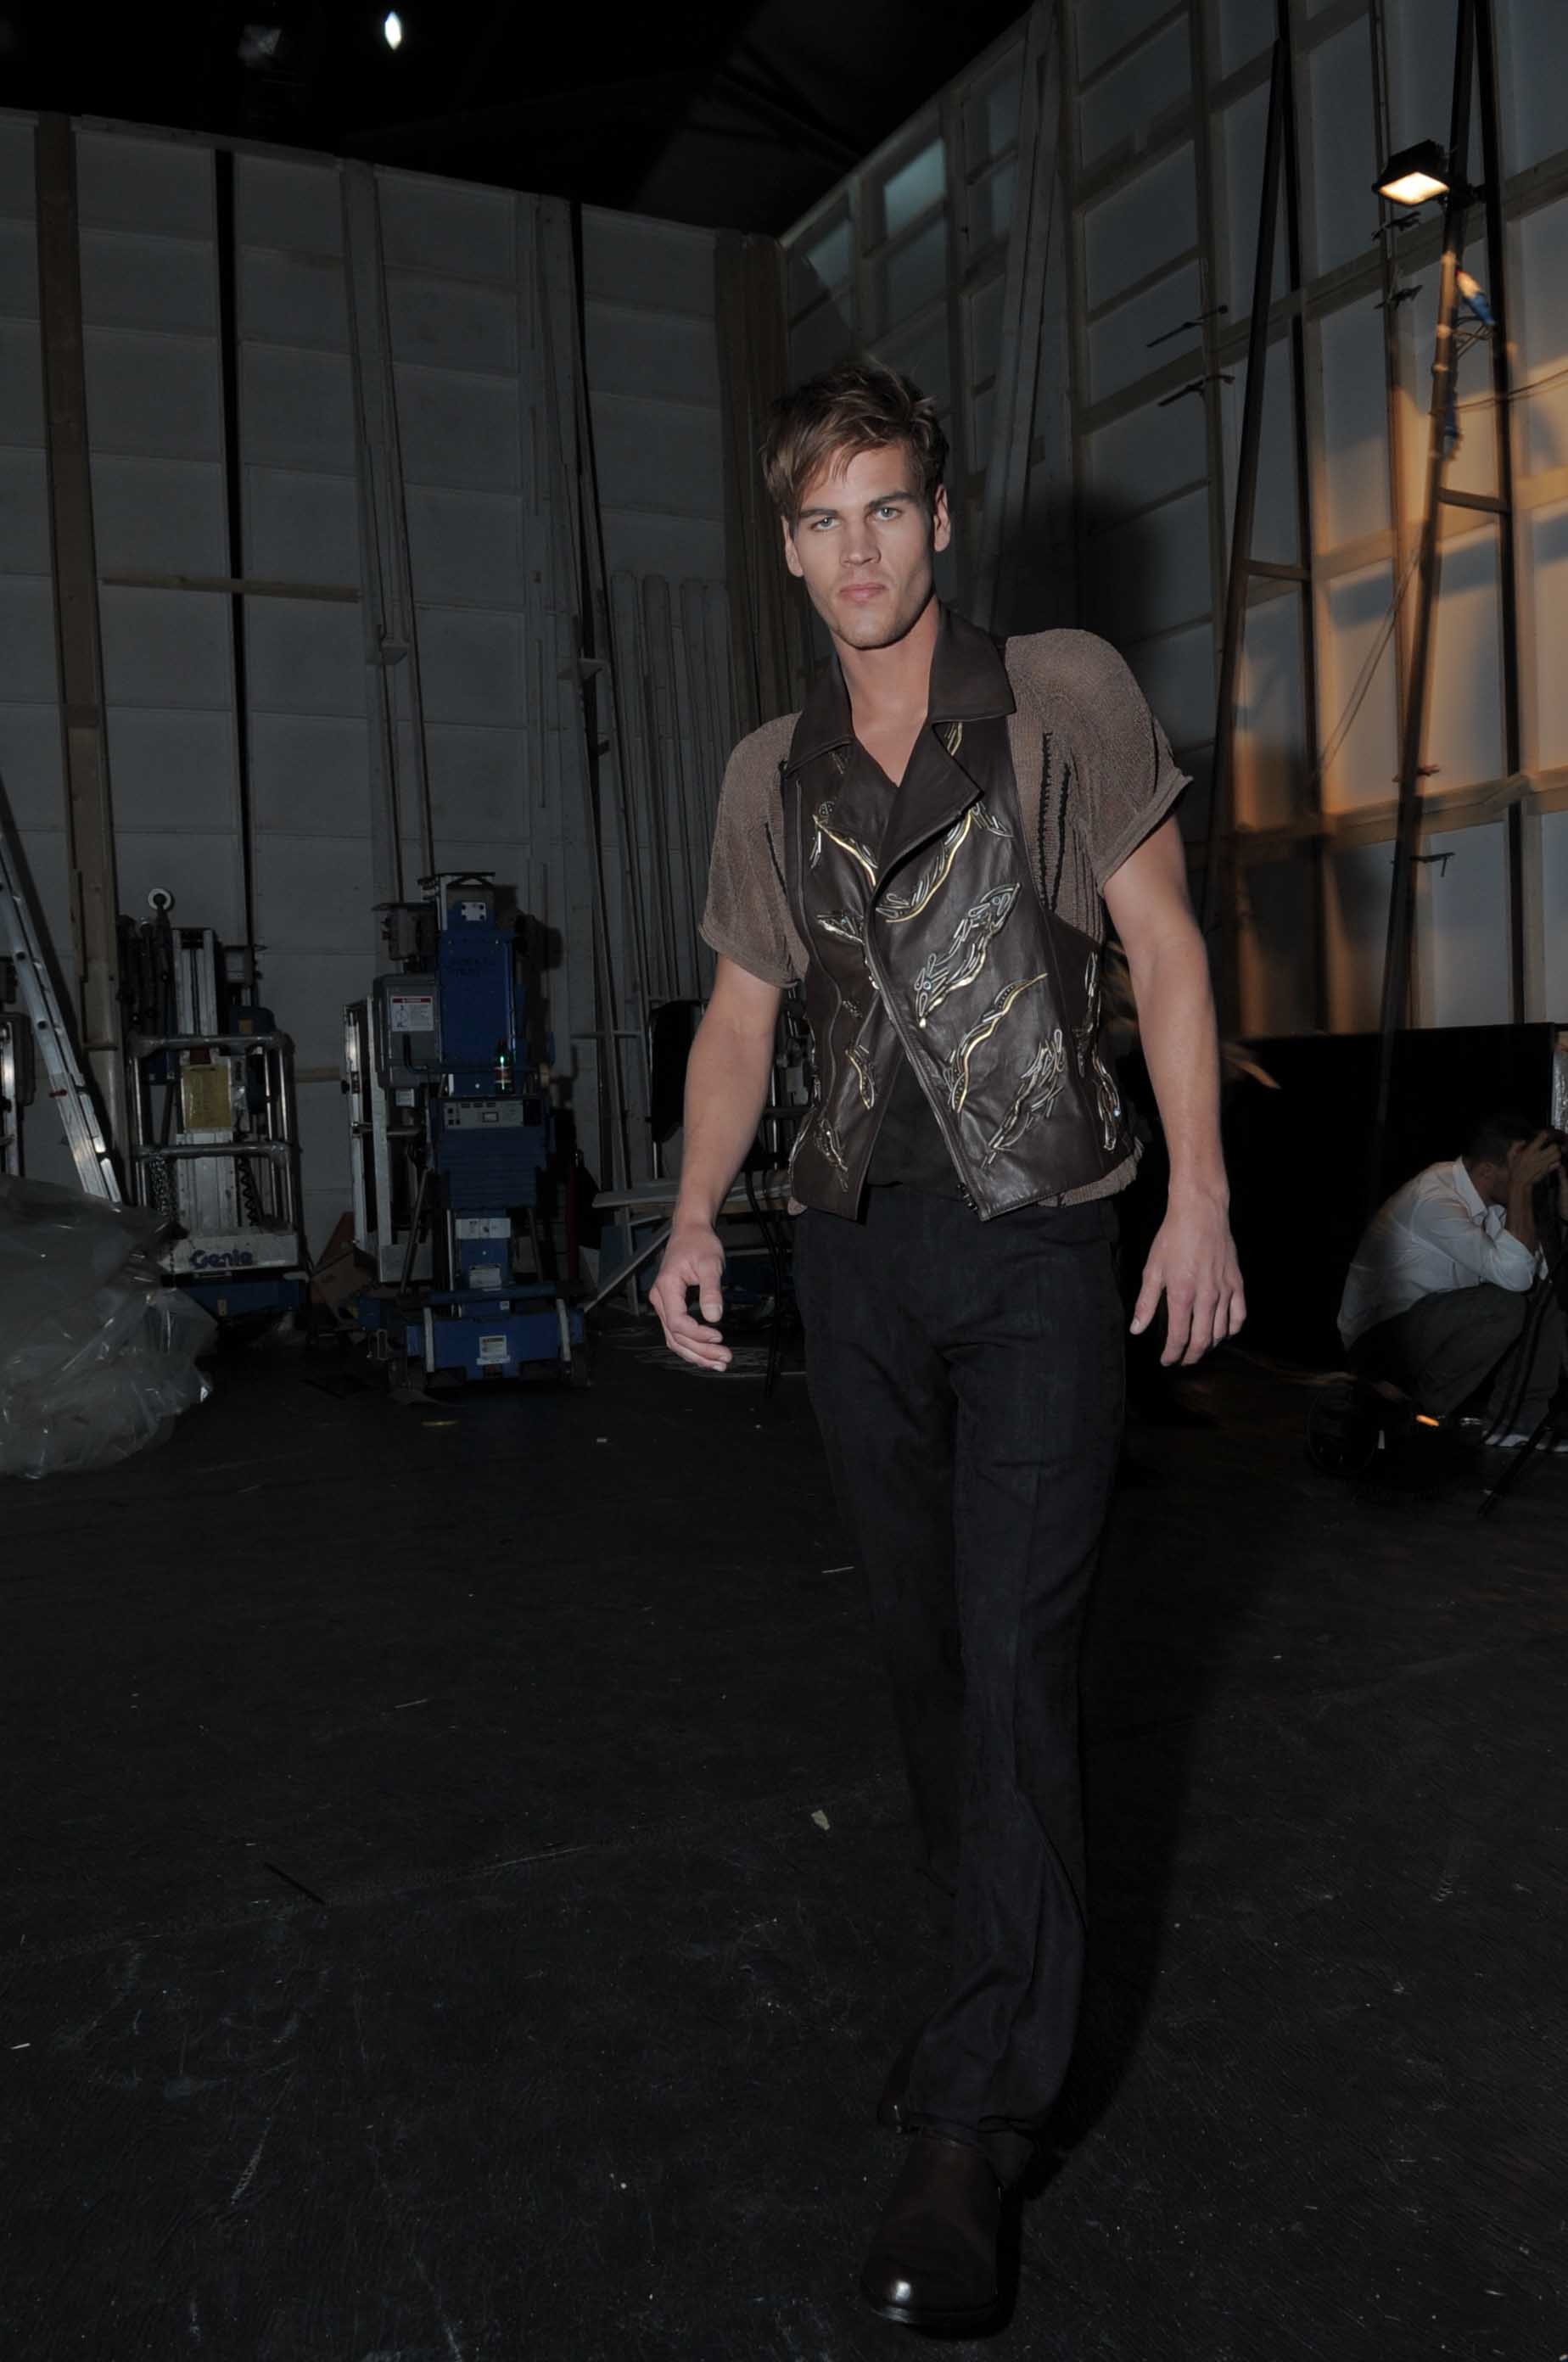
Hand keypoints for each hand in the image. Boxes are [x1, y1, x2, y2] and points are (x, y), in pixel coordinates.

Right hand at [649, 1220, 730, 1371]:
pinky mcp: (672, 1307)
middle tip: (725, 1358)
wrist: (690, 1232)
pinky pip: (677, 1333)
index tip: (719, 1337)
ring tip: (719, 1363)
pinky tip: (708, 1354)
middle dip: (701, 1351)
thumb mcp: (710, 1264)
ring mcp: (664, 1305)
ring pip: (675, 1339)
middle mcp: (660, 1299)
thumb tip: (714, 1317)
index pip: (677, 1322)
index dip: (697, 1334)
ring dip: (696, 1354)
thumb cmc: (699, 1244)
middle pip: (676, 1336)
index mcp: (666, 1287)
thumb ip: (711, 1291)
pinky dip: (692, 1346)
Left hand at [1131, 1188, 1245, 1367]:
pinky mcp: (1237, 1283)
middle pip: (1202, 1340)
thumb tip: (1137, 1329)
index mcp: (1183, 1294)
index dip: (1172, 1354)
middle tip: (1183, 1361)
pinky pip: (1239, 1315)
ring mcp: (1225, 1291)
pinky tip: (1222, 1332)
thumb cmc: (1173, 1239)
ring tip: (1199, 1348)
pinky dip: (1231, 1329)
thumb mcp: (1152, 1269)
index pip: (1179, 1337)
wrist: (1200, 1213)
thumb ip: (1146, 1303)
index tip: (1166, 1360)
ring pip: (1221, 1331)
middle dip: (1191, 1356)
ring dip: (1209, 1345)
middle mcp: (1207, 1297)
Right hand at [1509, 1131, 1562, 1190]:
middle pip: (1553, 1147)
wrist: (1518, 1184)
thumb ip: (1514, 1145)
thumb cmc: (1514, 1170)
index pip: (1539, 1140)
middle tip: (1551, 1145)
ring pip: (1557, 1155)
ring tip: (1553, 1153)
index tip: (1544, 1134)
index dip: (1543, 1135)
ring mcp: (1542, 1164)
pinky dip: (1556, 1161)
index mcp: (1527, 1153)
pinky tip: (1553, 1161)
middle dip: (1553, 1145)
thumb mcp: (1509, 1156)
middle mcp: (1536, 1158)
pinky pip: (1556, 1164)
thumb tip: (1523, 1141)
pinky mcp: (1546, 1170)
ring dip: (1556, 1153)